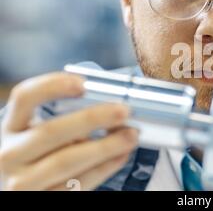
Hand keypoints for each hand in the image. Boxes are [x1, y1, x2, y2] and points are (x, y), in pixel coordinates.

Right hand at [0, 73, 137, 190]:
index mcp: (10, 127)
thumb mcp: (39, 134)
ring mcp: (21, 182)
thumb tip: (111, 109)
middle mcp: (8, 154)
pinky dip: (103, 168)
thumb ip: (65, 120)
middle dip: (92, 118)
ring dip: (105, 146)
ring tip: (130, 136)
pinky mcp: (43, 200)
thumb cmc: (40, 156)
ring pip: (66, 160)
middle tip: (123, 111)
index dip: (53, 86)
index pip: (25, 97)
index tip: (84, 83)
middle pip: (51, 131)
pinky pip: (77, 184)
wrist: (25, 190)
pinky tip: (121, 156)